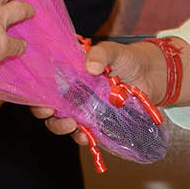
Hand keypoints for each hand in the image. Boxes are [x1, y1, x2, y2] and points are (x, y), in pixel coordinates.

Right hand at [32, 38, 165, 136]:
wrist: (152, 74)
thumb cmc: (128, 59)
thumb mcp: (113, 50)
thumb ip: (101, 53)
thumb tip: (91, 67)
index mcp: (69, 74)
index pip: (45, 85)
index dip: (37, 93)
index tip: (41, 98)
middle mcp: (72, 94)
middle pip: (50, 107)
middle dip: (46, 114)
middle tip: (52, 113)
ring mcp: (85, 110)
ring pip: (64, 123)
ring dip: (62, 127)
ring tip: (71, 125)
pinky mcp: (99, 123)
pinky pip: (86, 134)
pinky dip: (84, 137)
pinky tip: (87, 136)